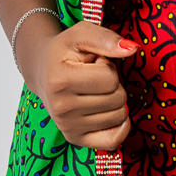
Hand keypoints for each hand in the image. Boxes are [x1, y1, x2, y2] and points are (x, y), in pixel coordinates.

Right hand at [16, 16, 136, 151]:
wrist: (42, 70)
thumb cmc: (64, 51)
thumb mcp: (81, 34)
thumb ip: (106, 39)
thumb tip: (133, 49)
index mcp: (61, 81)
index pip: (110, 78)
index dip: (107, 66)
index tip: (92, 63)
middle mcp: (62, 108)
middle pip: (117, 98)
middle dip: (112, 84)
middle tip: (92, 77)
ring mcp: (68, 127)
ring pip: (120, 116)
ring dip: (113, 100)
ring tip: (93, 90)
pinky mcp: (75, 139)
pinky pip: (114, 140)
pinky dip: (120, 126)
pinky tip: (108, 111)